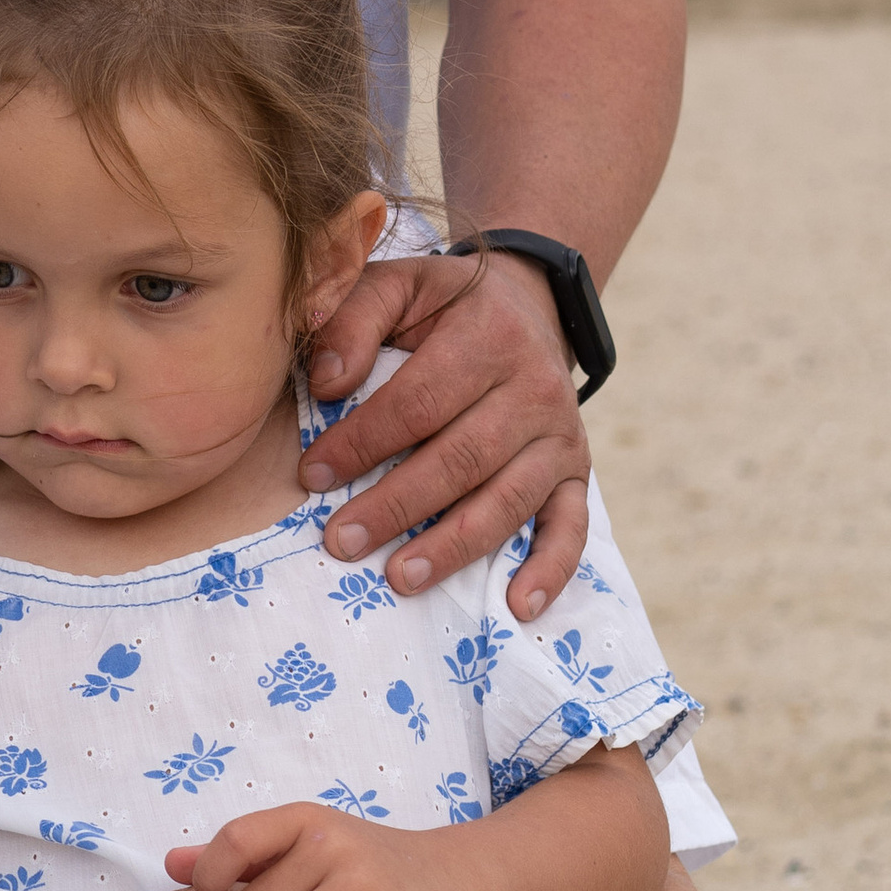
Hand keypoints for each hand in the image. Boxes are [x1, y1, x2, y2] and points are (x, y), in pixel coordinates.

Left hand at [300, 244, 586, 609]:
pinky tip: (518, 607)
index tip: (312, 475)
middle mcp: (535, 388)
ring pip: (508, 500)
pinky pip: (572, 526)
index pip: (419, 401)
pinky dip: (550, 569)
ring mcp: (562, 435)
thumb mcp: (397, 284)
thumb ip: (354, 317)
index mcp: (488, 336)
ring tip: (399, 577)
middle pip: (461, 459)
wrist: (527, 306)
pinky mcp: (578, 471)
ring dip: (453, 546)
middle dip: (397, 506)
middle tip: (341, 541)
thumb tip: (327, 382)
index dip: (363, 442)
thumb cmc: (442, 305)